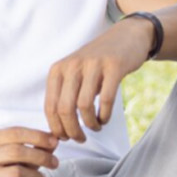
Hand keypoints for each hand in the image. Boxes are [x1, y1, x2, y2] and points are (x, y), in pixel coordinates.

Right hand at [0, 127, 59, 176]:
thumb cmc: (0, 174)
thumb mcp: (16, 158)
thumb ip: (34, 148)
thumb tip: (53, 140)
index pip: (14, 133)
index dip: (37, 136)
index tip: (54, 142)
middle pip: (15, 151)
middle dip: (40, 156)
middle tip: (55, 163)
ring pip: (16, 173)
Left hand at [43, 19, 152, 142]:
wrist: (126, 37)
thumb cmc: (97, 63)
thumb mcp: (74, 74)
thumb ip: (64, 94)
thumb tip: (58, 129)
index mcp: (57, 70)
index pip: (50, 106)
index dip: (56, 127)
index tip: (64, 138)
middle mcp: (71, 66)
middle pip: (64, 109)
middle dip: (71, 130)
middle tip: (80, 139)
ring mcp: (92, 65)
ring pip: (83, 106)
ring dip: (90, 124)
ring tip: (95, 127)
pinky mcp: (114, 66)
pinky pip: (106, 99)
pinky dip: (104, 115)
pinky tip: (105, 119)